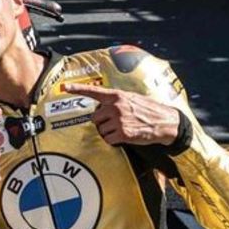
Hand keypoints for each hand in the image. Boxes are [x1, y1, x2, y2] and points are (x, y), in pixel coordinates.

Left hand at [63, 83, 179, 146]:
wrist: (165, 122)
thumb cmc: (149, 110)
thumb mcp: (132, 99)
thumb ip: (117, 101)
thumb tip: (103, 108)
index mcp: (117, 96)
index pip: (94, 91)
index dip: (77, 89)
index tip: (64, 87)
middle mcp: (116, 106)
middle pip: (95, 118)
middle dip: (102, 123)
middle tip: (116, 123)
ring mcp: (118, 120)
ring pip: (101, 130)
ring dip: (108, 132)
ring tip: (123, 129)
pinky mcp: (122, 134)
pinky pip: (108, 140)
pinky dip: (114, 141)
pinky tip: (125, 136)